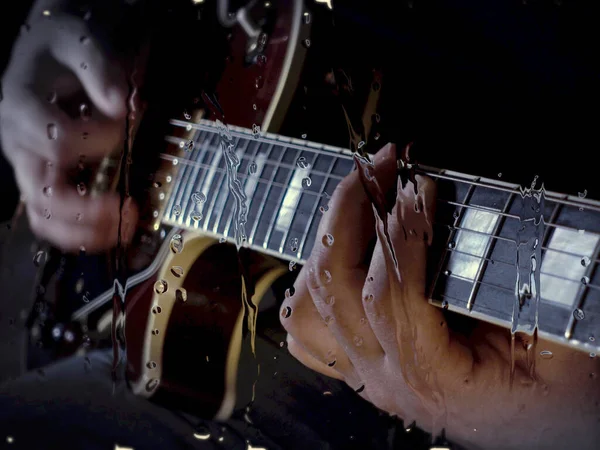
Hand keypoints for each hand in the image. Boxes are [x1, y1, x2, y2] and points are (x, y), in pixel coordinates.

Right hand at [0, 5, 137, 252]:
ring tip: (125, 226)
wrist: (47, 55)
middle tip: (129, 209)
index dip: (100, 140)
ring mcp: (30, 167)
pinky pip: (55, 219)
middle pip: (42, 196)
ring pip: (44, 218)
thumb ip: (97, 69)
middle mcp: (19, 144)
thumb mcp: (77, 41)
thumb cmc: (60, 49)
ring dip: (86, 232)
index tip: (128, 122)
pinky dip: (83, 231)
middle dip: (88, 211)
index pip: (58, 141)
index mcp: (20, 108)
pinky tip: (114, 227)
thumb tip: (120, 104)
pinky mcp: (44, 179)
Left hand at [280, 143, 599, 448]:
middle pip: (335, 292)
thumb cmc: (558, 387)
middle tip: (377, 170)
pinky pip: (312, 329)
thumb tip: (467, 215)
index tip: (415, 185)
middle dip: (348, 215)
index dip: (399, 234)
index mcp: (433, 380)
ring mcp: (367, 372)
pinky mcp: (363, 362)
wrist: (550, 422)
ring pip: (310, 310)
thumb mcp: (555, 332)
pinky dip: (316, 283)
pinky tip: (341, 249)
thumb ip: (516, 279)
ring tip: (358, 200)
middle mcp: (387, 379)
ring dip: (326, 245)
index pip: (390, 299)